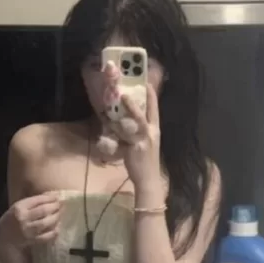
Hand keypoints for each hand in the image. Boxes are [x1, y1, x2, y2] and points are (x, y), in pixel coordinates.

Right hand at [0, 192, 61, 250]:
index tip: (58, 196)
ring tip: (61, 213)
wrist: (4, 238)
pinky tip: (58, 227)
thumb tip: (51, 195)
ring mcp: (28, 230)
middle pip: (43, 210)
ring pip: (46, 223)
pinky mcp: (32, 241)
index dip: (49, 197)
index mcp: (19, 207)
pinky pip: (46, 236)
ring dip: (56, 217)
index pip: (37, 200)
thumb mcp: (18, 207)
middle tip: (62, 204)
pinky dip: (54, 232)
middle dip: (55, 206)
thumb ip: (32, 202)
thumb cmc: (12, 220)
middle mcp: (23, 218)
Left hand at [101, 62, 162, 191]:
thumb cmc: (144, 162)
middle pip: (148, 111)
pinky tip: (109, 121)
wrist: (148, 180)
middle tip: (134, 85)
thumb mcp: (144, 144)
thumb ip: (137, 132)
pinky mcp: (136, 148)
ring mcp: (144, 140)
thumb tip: (123, 121)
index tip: (146, 82)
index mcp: (155, 130)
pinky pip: (125, 135)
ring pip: (138, 120)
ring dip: (131, 108)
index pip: (155, 110)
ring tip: (124, 97)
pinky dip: (116, 128)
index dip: (152, 96)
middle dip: (143, 97)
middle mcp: (152, 133)